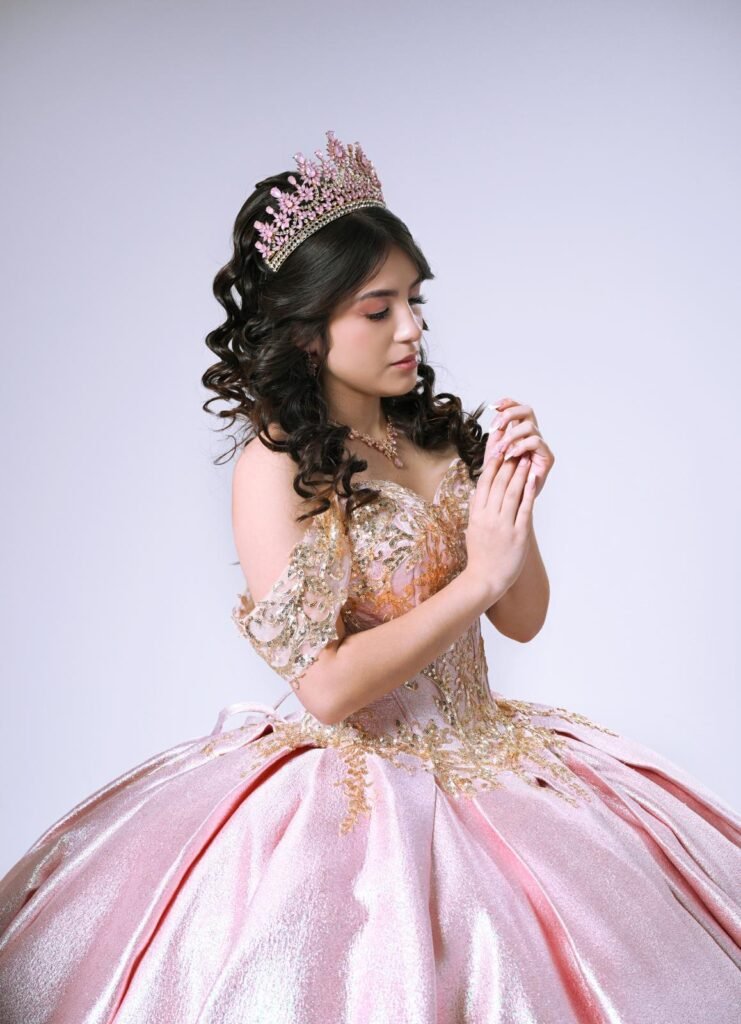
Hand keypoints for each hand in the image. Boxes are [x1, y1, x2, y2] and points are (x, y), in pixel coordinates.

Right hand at [463, 446, 535, 602]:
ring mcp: (503, 526)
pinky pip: (524, 509)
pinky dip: (529, 492)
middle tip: (515, 447)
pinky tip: (533, 479)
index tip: (498, 450)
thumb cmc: (480, 555)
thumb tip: (479, 491)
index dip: (491, 464)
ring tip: (525, 458)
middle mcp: (488, 517)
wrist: (485, 579)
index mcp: (476, 514)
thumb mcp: (472, 529)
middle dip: (508, 463)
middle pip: (499, 484)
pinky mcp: (518, 534)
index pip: (484, 483)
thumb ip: (477, 510)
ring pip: (512, 492)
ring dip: (519, 473)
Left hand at [484, 396, 554, 498]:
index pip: (516, 408)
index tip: (493, 407)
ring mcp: (540, 445)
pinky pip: (536, 442)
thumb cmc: (502, 477)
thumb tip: (496, 418)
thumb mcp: (494, 453)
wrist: (510, 499)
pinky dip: (521, 446)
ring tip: (501, 450)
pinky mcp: (547, 457)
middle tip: (495, 428)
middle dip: (509, 415)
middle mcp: (531, 435)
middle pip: (527, 410)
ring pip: (529, 426)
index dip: (507, 403)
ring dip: (511, 436)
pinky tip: (510, 455)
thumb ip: (496, 436)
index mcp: (518, 431)